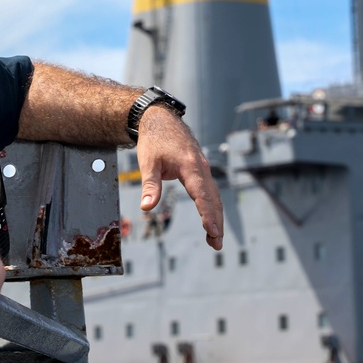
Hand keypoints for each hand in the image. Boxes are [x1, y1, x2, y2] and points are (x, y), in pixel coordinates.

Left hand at [135, 105, 223, 250]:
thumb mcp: (147, 162)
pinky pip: (210, 190)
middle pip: (213, 198)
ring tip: (215, 239)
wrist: (160, 119)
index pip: (202, 194)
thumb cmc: (154, 140)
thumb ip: (150, 186)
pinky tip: (211, 220)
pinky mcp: (201, 170)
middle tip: (216, 244)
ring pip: (214, 196)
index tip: (213, 231)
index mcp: (190, 166)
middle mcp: (201, 167)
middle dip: (216, 222)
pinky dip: (212, 206)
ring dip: (216, 216)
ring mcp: (203, 168)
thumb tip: (146, 207)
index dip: (208, 214)